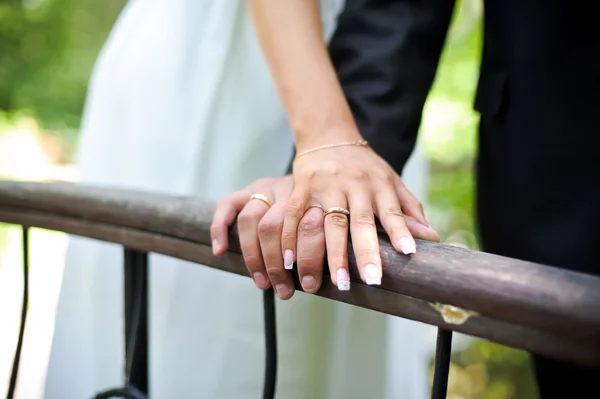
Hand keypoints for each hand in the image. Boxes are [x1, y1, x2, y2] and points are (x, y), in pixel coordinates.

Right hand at [210, 175, 326, 298]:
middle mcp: (289, 189)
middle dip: (277, 264)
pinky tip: (221, 251)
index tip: (309, 285)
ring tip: (262, 282)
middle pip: (276, 225)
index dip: (309, 258)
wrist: (318, 178)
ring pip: (252, 219)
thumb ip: (324, 244)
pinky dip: (220, 228)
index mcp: (315, 197)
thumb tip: (316, 282)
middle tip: (283, 291)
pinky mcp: (248, 189)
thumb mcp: (332, 225)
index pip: (309, 226)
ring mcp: (268, 187)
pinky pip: (228, 205)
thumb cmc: (322, 214)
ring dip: (254, 255)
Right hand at [283, 137, 438, 289]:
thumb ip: (409, 209)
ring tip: (336, 282)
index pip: (392, 211)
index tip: (408, 253)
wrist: (328, 136)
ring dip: (332, 253)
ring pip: (330, 222)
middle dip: (367, 251)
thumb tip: (432, 237)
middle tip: (372, 280)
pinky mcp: (303, 187)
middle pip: (360, 221)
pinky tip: (292, 262)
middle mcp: (354, 185)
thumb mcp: (391, 181)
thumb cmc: (364, 166)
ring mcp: (327, 186)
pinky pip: (295, 214)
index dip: (400, 231)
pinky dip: (291, 237)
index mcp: (379, 184)